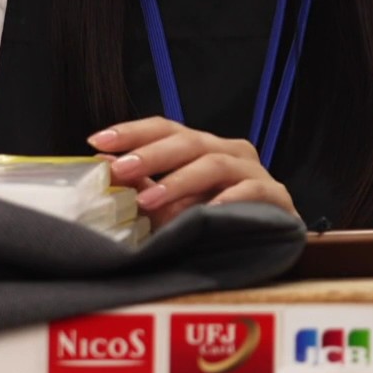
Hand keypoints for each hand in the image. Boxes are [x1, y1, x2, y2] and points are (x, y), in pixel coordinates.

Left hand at [88, 118, 296, 225]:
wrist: (266, 244)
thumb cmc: (214, 221)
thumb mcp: (171, 204)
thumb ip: (143, 185)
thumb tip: (103, 167)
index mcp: (202, 147)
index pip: (165, 128)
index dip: (132, 132)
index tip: (97, 141)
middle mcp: (228, 151)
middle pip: (188, 141)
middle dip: (151, 155)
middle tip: (121, 170)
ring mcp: (253, 171)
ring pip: (214, 163)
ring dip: (179, 181)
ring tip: (150, 200)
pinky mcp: (274, 195)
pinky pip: (251, 191)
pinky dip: (228, 199)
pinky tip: (207, 212)